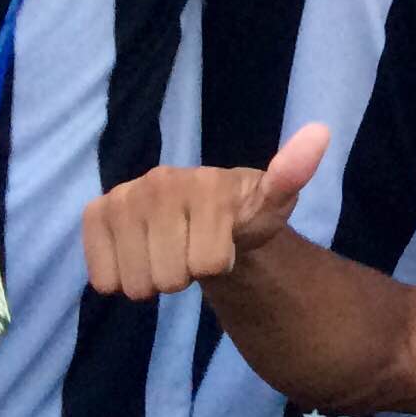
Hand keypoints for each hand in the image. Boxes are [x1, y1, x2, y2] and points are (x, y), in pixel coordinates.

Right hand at [81, 122, 327, 302]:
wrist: (204, 215)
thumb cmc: (242, 213)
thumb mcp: (274, 201)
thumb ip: (292, 175)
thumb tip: (320, 133)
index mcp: (205, 183)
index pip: (207, 264)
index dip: (217, 263)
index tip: (222, 242)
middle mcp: (159, 182)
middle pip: (169, 277)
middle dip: (184, 274)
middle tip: (191, 250)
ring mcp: (123, 196)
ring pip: (136, 283)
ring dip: (154, 280)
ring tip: (168, 252)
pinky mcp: (95, 213)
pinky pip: (102, 277)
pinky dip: (119, 279)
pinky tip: (137, 257)